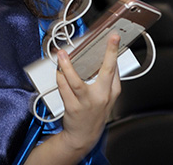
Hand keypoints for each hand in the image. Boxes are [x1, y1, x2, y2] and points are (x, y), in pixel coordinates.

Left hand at [55, 33, 121, 156]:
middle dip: (102, 54)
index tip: (114, 37)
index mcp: (112, 91)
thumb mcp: (107, 98)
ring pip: (76, 81)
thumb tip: (103, 59)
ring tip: (61, 54)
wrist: (84, 136)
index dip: (113, 51)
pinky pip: (64, 88)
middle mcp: (102, 96)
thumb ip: (107, 80)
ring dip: (67, 66)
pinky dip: (59, 77)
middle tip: (96, 40)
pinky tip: (57, 70)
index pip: (114, 68)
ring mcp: (87, 103)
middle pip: (104, 72)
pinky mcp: (73, 107)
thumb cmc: (94, 113)